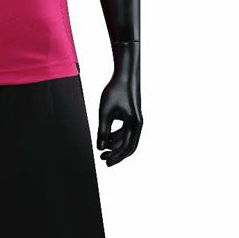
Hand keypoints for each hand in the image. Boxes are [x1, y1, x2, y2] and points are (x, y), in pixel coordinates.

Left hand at [97, 46, 141, 166]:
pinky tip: (106, 138)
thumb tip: (100, 148)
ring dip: (115, 145)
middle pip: (128, 146)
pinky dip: (116, 137)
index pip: (126, 147)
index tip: (105, 162)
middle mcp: (137, 124)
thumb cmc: (115, 91)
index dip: (116, 157)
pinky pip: (125, 131)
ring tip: (102, 150)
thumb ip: (103, 130)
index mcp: (134, 124)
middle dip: (116, 154)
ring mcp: (135, 120)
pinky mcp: (131, 116)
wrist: (125, 74)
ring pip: (126, 139)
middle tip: (103, 160)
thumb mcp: (105, 112)